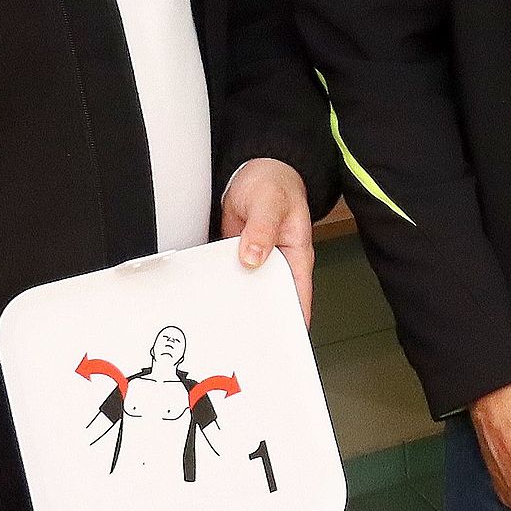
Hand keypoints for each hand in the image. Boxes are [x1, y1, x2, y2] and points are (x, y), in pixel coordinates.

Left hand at [219, 156, 316, 321]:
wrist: (255, 170)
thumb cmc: (274, 184)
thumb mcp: (270, 204)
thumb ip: (262, 230)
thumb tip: (253, 257)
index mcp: (296, 256)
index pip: (298, 294)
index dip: (294, 318)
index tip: (284, 339)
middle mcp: (277, 263)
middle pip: (271, 297)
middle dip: (260, 316)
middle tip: (245, 337)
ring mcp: (257, 260)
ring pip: (249, 288)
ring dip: (237, 300)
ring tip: (224, 322)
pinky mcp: (238, 256)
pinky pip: (232, 274)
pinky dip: (223, 283)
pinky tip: (211, 294)